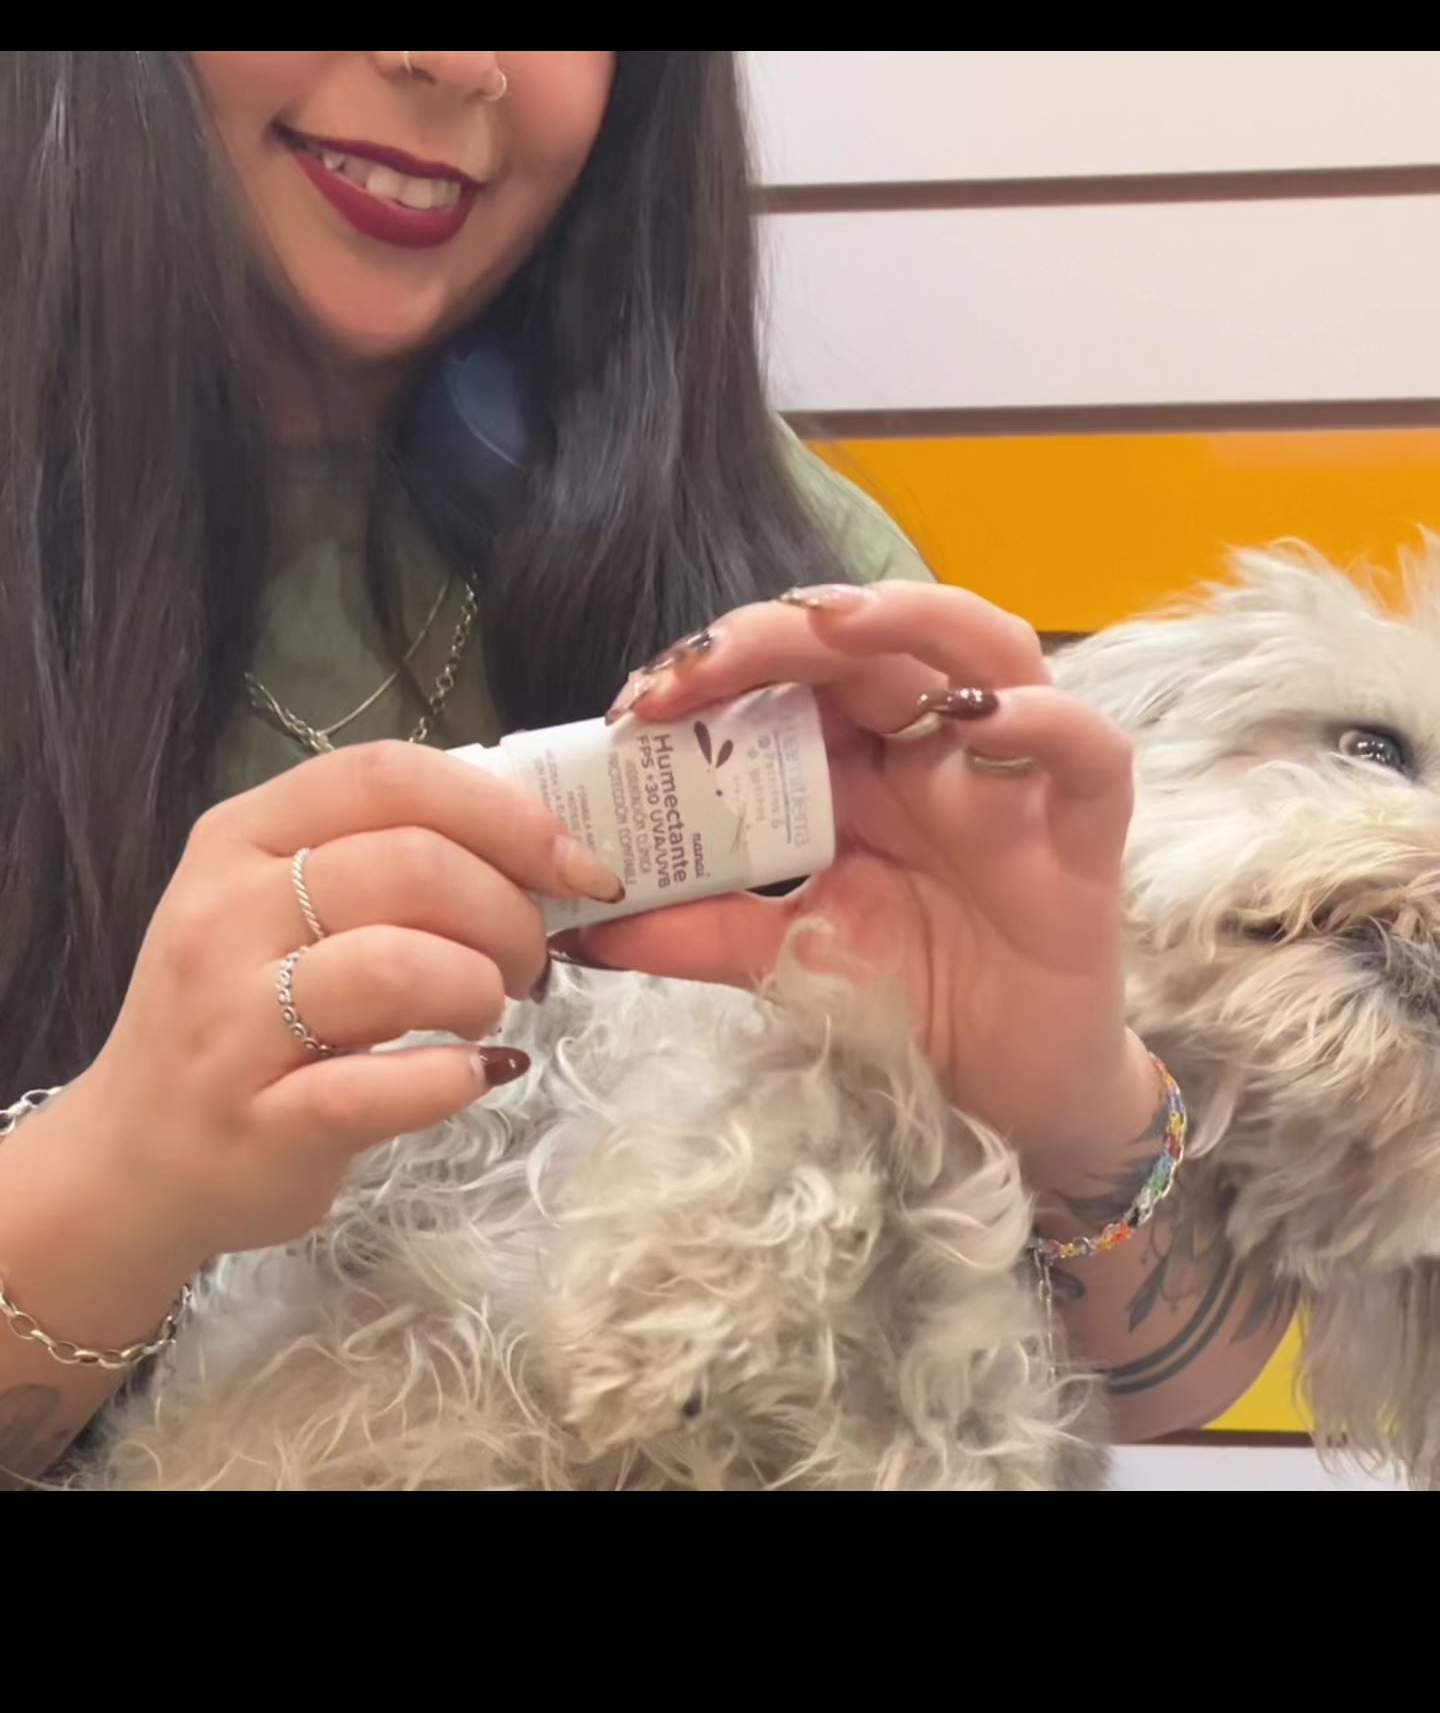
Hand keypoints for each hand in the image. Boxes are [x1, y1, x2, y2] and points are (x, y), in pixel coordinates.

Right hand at [66, 742, 621, 1272]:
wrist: (136, 1161)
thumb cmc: (238, 1019)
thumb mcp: (281, 910)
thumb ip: (382, 861)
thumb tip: (535, 847)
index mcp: (242, 838)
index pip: (387, 776)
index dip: (504, 812)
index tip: (573, 864)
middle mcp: (226, 914)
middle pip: (412, 865)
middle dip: (509, 910)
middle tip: (529, 961)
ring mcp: (233, 1020)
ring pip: (398, 966)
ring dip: (480, 988)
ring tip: (484, 1012)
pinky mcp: (260, 1120)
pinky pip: (378, 1086)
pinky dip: (451, 1078)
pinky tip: (471, 1075)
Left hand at [575, 584, 1151, 1171]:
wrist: (1009, 1090)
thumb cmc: (910, 996)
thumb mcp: (781, 959)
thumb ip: (690, 930)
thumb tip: (573, 926)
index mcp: (859, 761)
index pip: (789, 673)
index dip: (717, 668)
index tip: (639, 705)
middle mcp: (935, 745)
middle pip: (872, 640)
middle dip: (782, 632)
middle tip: (701, 663)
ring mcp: (1016, 774)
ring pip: (987, 650)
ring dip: (911, 621)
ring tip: (831, 627)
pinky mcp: (1087, 825)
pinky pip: (1088, 750)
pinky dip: (1044, 722)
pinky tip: (985, 723)